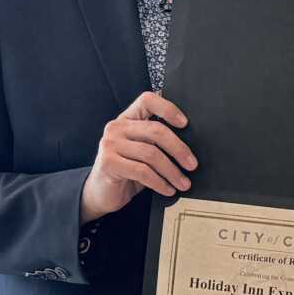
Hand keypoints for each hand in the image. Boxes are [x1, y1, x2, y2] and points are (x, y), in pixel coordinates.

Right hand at [81, 92, 197, 222]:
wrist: (101, 194)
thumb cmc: (127, 173)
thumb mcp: (142, 153)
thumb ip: (156, 143)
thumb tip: (190, 150)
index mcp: (127, 119)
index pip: (147, 100)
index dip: (168, 108)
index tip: (185, 123)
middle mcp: (116, 127)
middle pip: (156, 130)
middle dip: (179, 149)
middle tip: (192, 165)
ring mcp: (110, 144)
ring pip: (151, 154)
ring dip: (172, 172)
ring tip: (183, 183)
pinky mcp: (109, 163)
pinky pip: (142, 171)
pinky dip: (160, 183)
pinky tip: (168, 190)